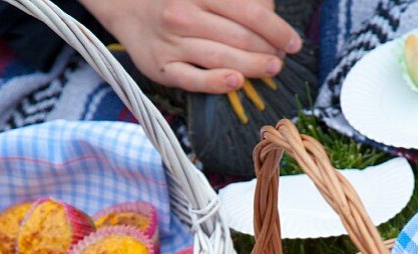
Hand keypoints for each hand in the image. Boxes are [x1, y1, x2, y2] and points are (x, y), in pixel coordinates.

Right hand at [82, 0, 302, 93]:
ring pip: (221, 58)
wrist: (124, 5)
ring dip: (252, 67)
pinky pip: (192, 79)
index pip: (250, 11)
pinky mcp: (161, 67)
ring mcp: (172, 43)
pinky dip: (216, 82)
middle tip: (281, 58)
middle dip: (268, 50)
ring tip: (271, 69)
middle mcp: (184, 15)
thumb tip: (269, 12)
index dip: (277, 29)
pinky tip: (236, 82)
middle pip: (239, 37)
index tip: (293, 42)